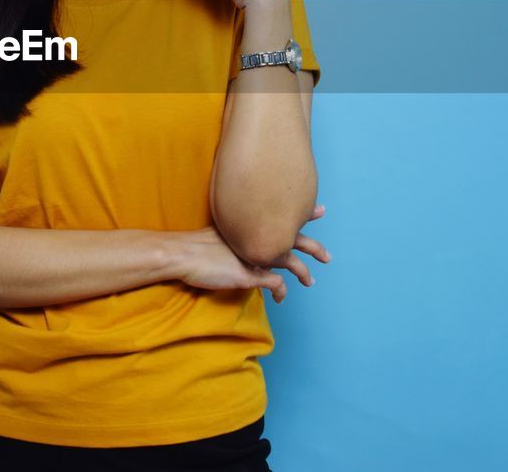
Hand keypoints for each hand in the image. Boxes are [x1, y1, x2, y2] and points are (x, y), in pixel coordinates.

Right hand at [174, 204, 330, 304]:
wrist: (180, 253)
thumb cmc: (194, 244)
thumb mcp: (220, 232)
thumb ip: (236, 235)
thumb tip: (244, 240)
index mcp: (250, 225)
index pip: (283, 216)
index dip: (302, 214)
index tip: (320, 209)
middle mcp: (256, 237)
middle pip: (293, 238)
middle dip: (313, 247)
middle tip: (327, 256)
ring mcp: (254, 256)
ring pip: (290, 262)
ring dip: (303, 273)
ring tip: (310, 282)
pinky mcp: (250, 274)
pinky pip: (274, 283)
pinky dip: (280, 291)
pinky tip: (280, 298)